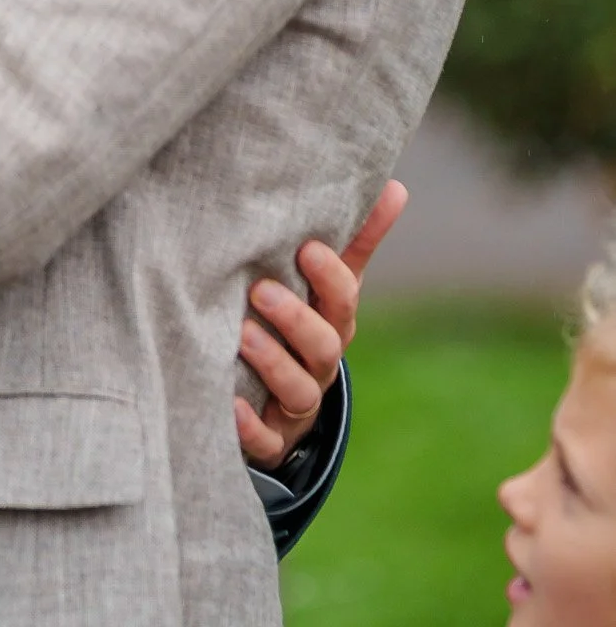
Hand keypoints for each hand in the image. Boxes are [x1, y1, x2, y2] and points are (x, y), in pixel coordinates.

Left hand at [234, 180, 406, 468]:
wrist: (278, 402)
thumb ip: (354, 239)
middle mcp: (319, 365)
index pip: (342, 300)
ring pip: (299, 392)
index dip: (329, 277)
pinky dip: (250, 427)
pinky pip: (266, 440)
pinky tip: (230, 406)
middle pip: (323, 346)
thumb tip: (396, 186)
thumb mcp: (326, 282)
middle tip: (260, 290)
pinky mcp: (271, 438)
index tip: (305, 248)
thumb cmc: (301, 321)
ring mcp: (296, 405)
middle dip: (296, 319)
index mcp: (333, 323)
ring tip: (241, 337)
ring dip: (273, 364)